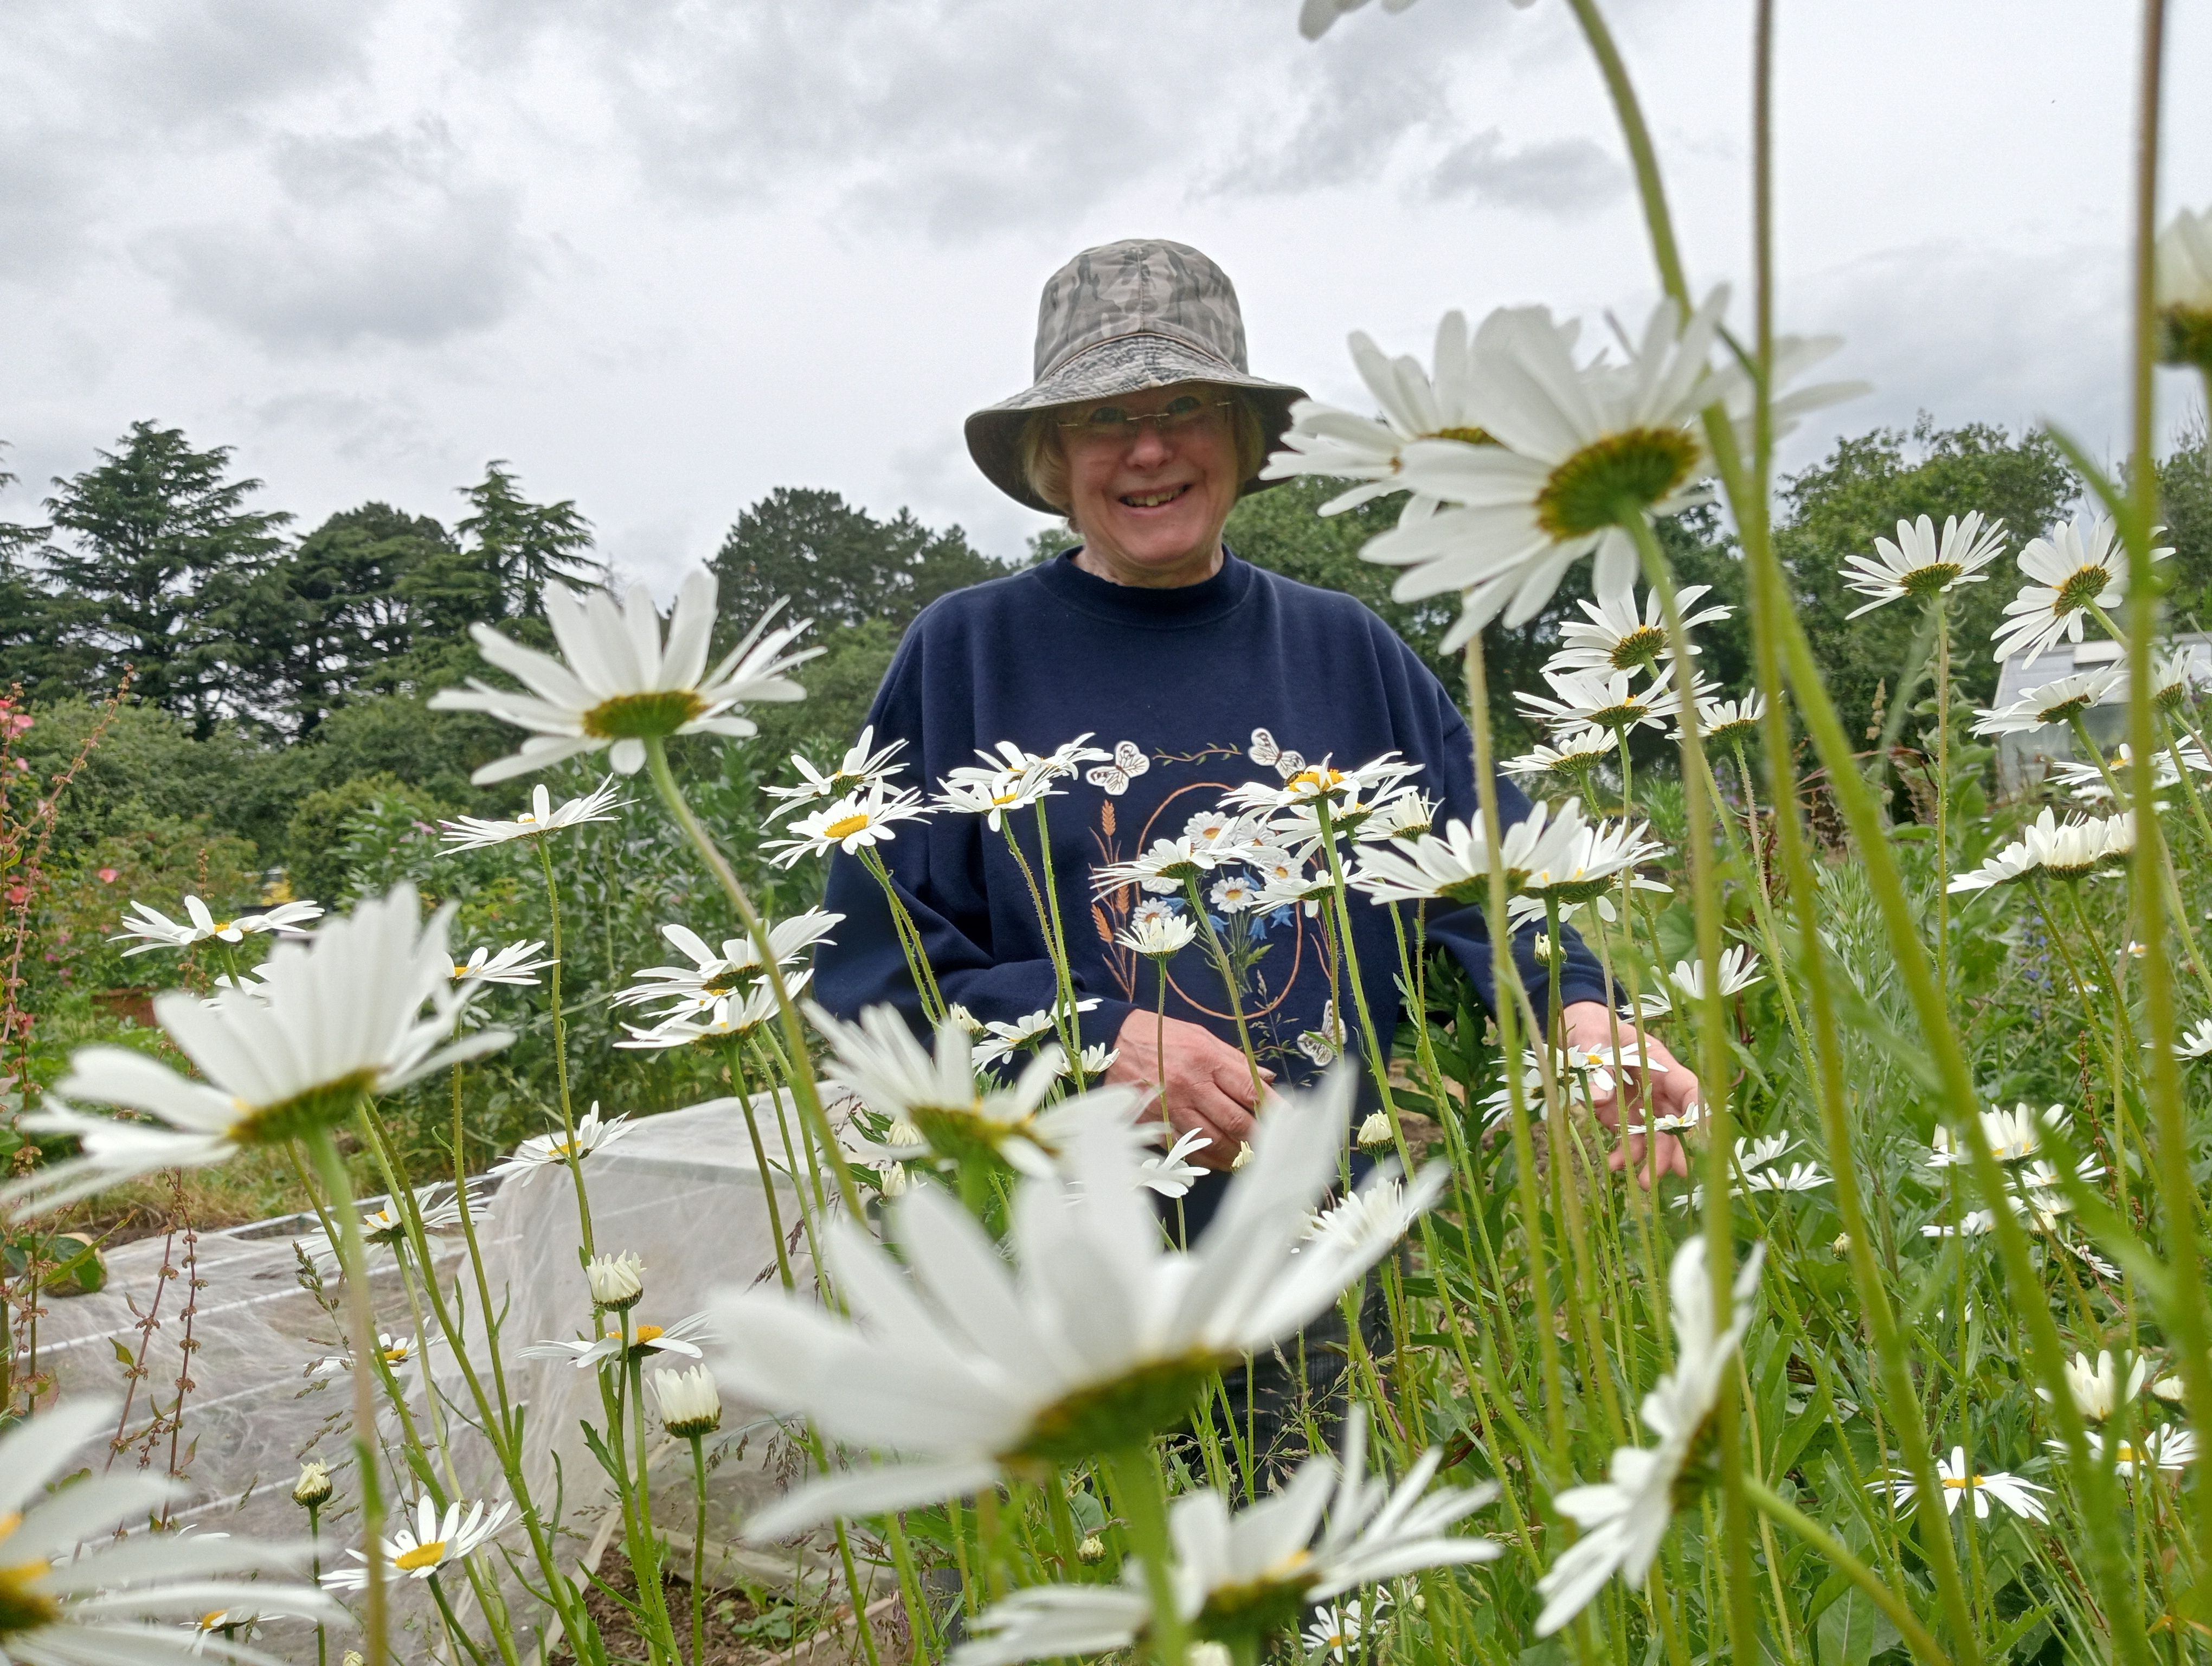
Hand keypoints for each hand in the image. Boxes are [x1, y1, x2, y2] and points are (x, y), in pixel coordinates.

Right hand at [1106, 1012, 1273, 1171]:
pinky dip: (1208, 1159)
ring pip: (1213, 1141)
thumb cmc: (1162, 1036)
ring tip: (1251, 1157)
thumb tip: (1267, 1080)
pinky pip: (1186, 1149)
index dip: (1273, 1109)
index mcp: (1206, 1059)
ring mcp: (1171, 1107)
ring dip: (1236, 1153)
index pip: (1249, 1090)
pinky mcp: (1154, 1123)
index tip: (1290, 1121)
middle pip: (1235, 1121)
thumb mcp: (1202, 1036)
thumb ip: (1235, 1060)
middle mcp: (1190, 1085)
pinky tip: (1222, 1161)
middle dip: (1258, 1137)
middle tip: (1273, 1146)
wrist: (1113, 1041)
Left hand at [1559, 1001, 1695, 1185]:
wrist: (1577, 1031)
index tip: (1703, 1140)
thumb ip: (1597, 1064)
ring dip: (1651, 1159)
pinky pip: (1628, 1140)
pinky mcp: (1620, 1116)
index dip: (1700, 1114)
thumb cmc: (1592, 1027)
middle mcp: (1656, 1088)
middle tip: (1678, 1174)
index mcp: (1658, 1063)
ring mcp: (1639, 1105)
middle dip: (1676, 1148)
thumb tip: (1600, 1097)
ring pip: (1655, 1137)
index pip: (1689, 1089)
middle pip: (1674, 1121)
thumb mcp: (1590, 1039)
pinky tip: (1614, 1166)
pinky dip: (1624, 1155)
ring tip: (1643, 1183)